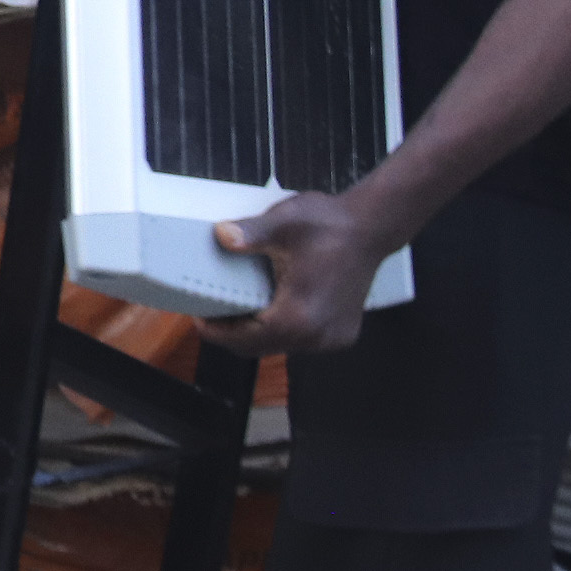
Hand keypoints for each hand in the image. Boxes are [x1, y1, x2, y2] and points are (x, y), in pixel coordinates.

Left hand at [200, 190, 396, 355]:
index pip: (244, 340)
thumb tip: (221, 235)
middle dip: (232, 334)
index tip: (198, 317)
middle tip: (211, 312)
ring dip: (257, 332)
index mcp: (299, 317)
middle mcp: (317, 337)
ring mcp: (332, 339)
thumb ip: (250, 233)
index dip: (216, 332)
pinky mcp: (341, 334)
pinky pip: (300, 341)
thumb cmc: (330, 224)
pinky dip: (280, 329)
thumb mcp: (284, 222)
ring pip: (280, 346)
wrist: (372, 227)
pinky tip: (268, 308)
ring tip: (236, 308)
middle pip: (259, 348)